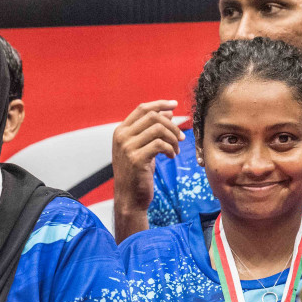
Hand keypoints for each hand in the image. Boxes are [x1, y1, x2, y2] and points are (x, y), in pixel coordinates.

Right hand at [111, 100, 182, 214]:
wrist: (129, 197)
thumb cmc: (137, 172)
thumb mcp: (143, 147)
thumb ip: (151, 129)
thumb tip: (168, 112)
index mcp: (121, 131)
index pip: (142, 108)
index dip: (160, 104)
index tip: (174, 105)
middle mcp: (122, 136)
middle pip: (152, 116)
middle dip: (171, 124)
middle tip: (181, 137)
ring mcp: (127, 148)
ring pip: (158, 129)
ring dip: (173, 138)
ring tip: (176, 149)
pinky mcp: (136, 159)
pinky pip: (160, 144)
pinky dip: (170, 149)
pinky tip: (171, 156)